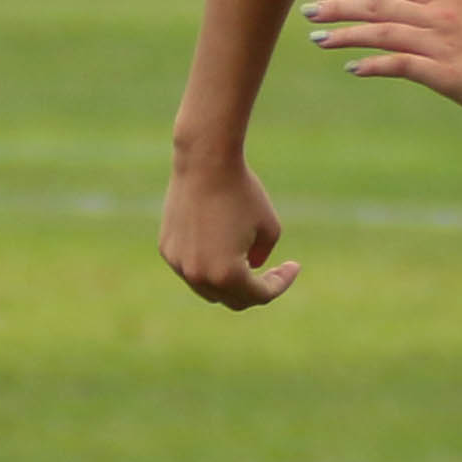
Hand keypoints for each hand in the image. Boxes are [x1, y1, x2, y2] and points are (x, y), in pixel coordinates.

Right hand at [161, 158, 295, 309]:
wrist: (204, 162)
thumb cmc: (242, 191)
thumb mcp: (269, 227)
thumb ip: (263, 256)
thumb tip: (251, 268)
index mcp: (227, 274)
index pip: (259, 295)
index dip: (280, 284)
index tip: (294, 266)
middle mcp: (199, 275)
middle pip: (233, 299)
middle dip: (255, 289)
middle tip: (272, 272)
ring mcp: (179, 264)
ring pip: (208, 288)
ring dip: (229, 281)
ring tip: (245, 259)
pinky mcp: (167, 249)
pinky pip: (191, 268)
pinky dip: (207, 265)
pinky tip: (220, 242)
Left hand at [302, 0, 461, 120]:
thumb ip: (440, 16)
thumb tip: (411, 18)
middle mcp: (439, 15)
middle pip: (378, 4)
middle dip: (339, 6)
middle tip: (310, 11)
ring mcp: (440, 43)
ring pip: (381, 31)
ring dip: (346, 34)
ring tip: (319, 38)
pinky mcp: (443, 72)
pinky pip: (398, 64)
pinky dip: (371, 64)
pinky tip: (352, 67)